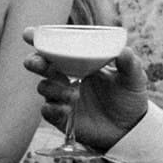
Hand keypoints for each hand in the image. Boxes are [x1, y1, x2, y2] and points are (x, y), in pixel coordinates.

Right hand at [24, 32, 147, 152]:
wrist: (130, 128)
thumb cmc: (129, 98)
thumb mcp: (134, 79)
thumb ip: (130, 65)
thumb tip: (124, 51)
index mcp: (80, 62)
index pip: (56, 48)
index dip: (39, 39)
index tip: (28, 34)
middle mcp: (66, 77)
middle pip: (40, 65)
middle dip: (34, 61)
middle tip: (38, 63)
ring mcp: (61, 97)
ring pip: (43, 87)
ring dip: (53, 88)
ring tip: (73, 95)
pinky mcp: (60, 116)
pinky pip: (47, 110)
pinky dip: (53, 108)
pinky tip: (67, 109)